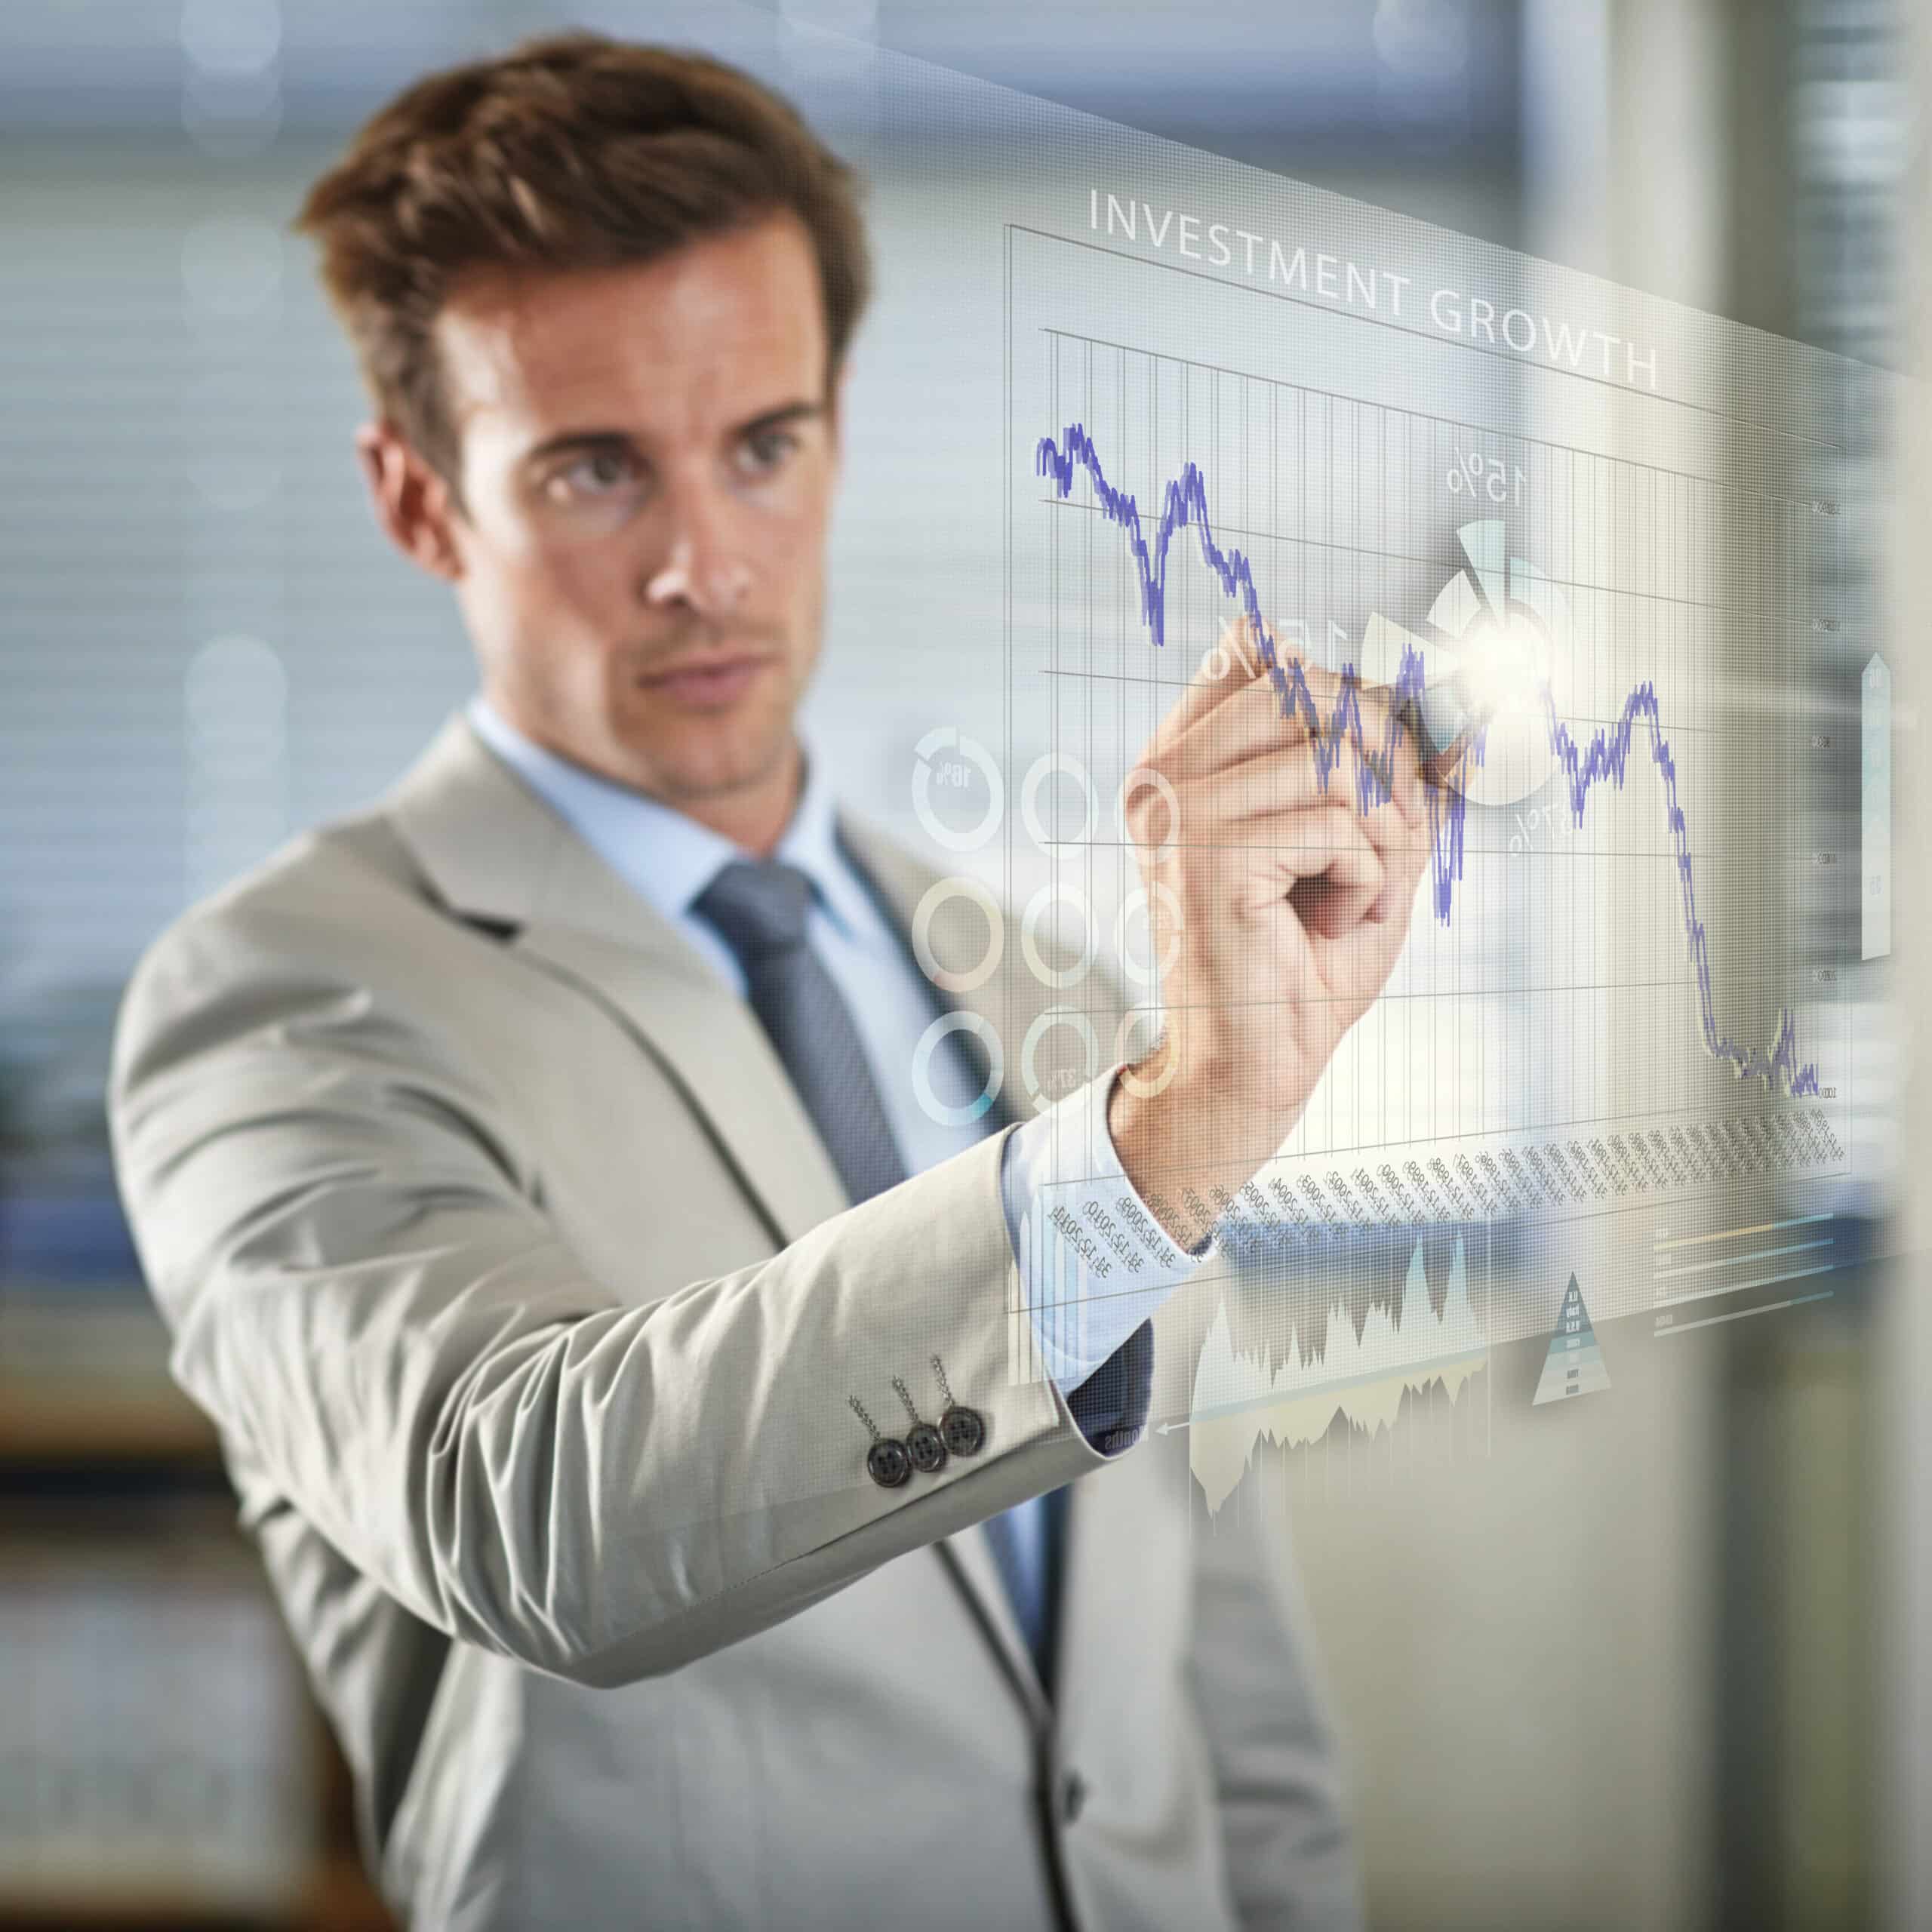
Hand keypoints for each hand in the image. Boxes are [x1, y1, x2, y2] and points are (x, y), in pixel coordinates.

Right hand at [1109, 617, 1430, 1244]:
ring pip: (1339, 761)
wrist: (1257, 1065)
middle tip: (1373, 849)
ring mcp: (1177, 810)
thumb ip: (1364, 751)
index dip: (1345, 699)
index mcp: (1179, 758)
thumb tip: (1423, 683)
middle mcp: (1163, 774)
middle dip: (1380, 768)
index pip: (1264, 652)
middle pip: (1313, 691)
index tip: (1370, 772)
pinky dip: (1365, 883)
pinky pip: (1340, 825)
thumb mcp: (1351, 833)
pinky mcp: (1207, 856)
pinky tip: (1329, 923)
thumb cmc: (1305, 956)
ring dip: (1379, 840)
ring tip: (1347, 896)